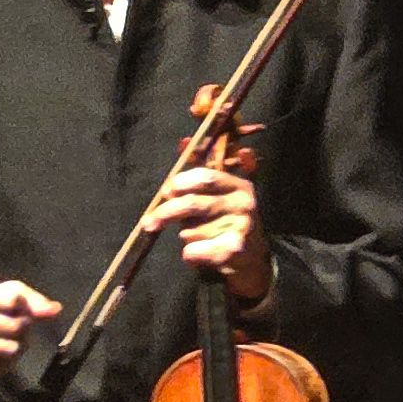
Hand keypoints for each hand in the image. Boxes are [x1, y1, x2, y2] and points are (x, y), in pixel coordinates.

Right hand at [0, 279, 61, 379]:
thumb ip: (30, 300)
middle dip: (23, 330)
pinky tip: (2, 360)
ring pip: (3, 348)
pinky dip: (1, 366)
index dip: (25, 307)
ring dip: (15, 349)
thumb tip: (54, 310)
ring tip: (15, 346)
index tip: (23, 311)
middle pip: (10, 324)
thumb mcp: (2, 295)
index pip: (11, 298)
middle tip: (23, 332)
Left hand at [147, 151, 270, 304]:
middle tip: (149, 222)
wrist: (253, 260)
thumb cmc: (228, 222)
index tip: (166, 191)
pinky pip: (194, 251)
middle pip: (193, 204)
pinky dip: (189, 254)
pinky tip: (197, 254)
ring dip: (185, 235)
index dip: (181, 182)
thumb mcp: (222, 195)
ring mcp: (240, 227)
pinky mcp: (234, 250)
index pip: (206, 177)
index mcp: (238, 185)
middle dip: (167, 212)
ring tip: (198, 237)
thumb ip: (201, 173)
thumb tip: (183, 141)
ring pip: (191, 230)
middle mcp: (242, 203)